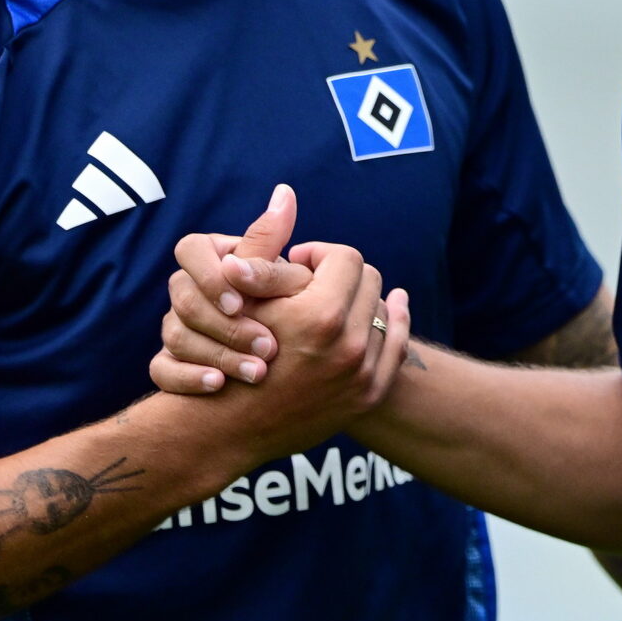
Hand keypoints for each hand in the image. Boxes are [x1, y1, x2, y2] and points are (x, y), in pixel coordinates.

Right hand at [150, 188, 410, 446]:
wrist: (226, 427)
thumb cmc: (225, 353)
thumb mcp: (242, 296)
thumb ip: (264, 244)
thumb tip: (285, 193)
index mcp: (322, 315)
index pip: (345, 258)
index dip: (318, 256)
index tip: (297, 266)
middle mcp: (351, 346)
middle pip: (369, 282)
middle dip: (341, 277)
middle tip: (314, 285)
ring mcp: (362, 374)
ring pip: (385, 311)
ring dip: (362, 301)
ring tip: (336, 302)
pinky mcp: (368, 395)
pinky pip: (396, 347)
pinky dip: (391, 326)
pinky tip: (385, 314)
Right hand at [152, 185, 312, 389]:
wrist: (279, 365)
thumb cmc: (284, 306)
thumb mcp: (282, 277)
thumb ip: (276, 245)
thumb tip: (285, 194)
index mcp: (210, 258)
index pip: (189, 249)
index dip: (211, 276)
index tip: (241, 303)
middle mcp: (188, 289)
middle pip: (181, 296)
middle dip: (225, 325)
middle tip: (268, 346)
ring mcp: (176, 327)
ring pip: (173, 335)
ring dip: (217, 353)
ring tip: (258, 372)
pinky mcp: (171, 363)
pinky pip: (162, 370)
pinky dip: (188, 378)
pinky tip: (219, 385)